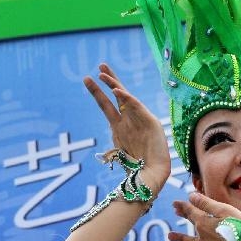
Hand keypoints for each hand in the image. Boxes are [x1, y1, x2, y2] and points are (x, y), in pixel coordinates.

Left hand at [84, 63, 170, 186]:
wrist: (152, 175)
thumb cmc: (137, 169)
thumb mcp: (119, 154)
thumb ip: (112, 150)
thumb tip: (105, 154)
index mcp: (119, 126)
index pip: (108, 104)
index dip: (98, 92)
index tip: (88, 79)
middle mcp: (129, 119)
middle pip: (118, 95)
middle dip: (108, 80)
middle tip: (100, 65)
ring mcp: (139, 119)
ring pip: (125, 97)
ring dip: (113, 85)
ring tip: (101, 74)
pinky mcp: (149, 121)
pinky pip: (135, 107)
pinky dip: (126, 98)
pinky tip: (116, 91)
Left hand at [169, 192, 240, 240]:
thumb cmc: (240, 227)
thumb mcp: (224, 210)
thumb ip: (206, 203)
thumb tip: (190, 195)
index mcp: (204, 222)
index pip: (191, 211)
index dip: (183, 206)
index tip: (174, 203)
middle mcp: (202, 236)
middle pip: (192, 224)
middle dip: (184, 215)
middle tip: (175, 210)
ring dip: (180, 238)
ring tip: (169, 235)